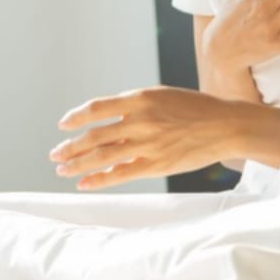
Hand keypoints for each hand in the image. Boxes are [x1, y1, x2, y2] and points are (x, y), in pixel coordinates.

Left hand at [48, 86, 244, 189]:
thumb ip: (133, 106)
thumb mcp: (160, 96)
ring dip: (78, 164)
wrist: (225, 126)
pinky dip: (99, 179)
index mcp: (140, 98)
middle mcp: (141, 120)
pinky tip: (84, 183)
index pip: (97, 108)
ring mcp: (148, 144)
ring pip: (103, 156)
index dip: (76, 117)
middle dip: (70, 147)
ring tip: (61, 169)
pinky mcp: (156, 165)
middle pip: (95, 136)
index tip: (63, 125)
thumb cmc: (192, 109)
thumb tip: (104, 119)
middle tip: (54, 154)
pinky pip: (121, 174)